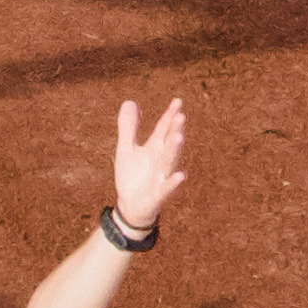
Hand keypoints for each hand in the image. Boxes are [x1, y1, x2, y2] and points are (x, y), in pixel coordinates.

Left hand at [107, 90, 189, 240]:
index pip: (164, 129)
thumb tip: (130, 101)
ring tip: (179, 136)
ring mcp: (161, 177)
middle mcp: (161, 161)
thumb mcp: (127, 148)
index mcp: (155, 149)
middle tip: (180, 116)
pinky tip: (181, 174)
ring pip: (170, 162)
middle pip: (169, 143)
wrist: (131, 206)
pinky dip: (173, 182)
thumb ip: (129, 127)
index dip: (170, 115)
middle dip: (174, 130)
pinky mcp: (158, 194)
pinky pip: (166, 188)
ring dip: (174, 150)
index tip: (178, 101)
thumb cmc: (133, 176)